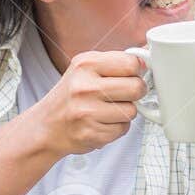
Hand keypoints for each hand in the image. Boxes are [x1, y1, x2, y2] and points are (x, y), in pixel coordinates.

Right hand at [29, 50, 148, 157]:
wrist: (47, 126)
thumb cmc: (71, 95)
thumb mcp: (85, 68)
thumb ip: (115, 62)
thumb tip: (147, 60)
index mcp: (86, 64)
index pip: (131, 63)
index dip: (137, 71)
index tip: (131, 75)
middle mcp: (85, 87)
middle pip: (136, 88)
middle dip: (135, 92)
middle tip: (123, 94)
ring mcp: (87, 112)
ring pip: (131, 111)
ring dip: (124, 112)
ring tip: (107, 110)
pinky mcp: (91, 134)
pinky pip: (122, 129)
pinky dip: (116, 128)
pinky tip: (101, 123)